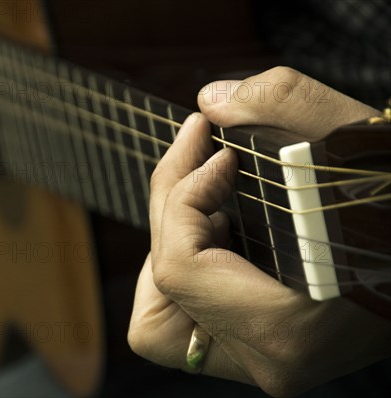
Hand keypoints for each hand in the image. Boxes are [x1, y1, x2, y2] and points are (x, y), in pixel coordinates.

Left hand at [128, 67, 390, 395]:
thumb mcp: (358, 140)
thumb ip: (282, 102)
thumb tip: (210, 101)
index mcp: (285, 328)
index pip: (178, 267)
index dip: (182, 197)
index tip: (217, 153)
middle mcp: (268, 362)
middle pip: (159, 295)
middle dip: (167, 219)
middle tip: (197, 163)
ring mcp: (264, 363)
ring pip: (162, 319)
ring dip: (172, 251)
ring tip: (206, 201)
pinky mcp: (265, 352)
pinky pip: (191, 319)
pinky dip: (192, 271)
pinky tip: (222, 229)